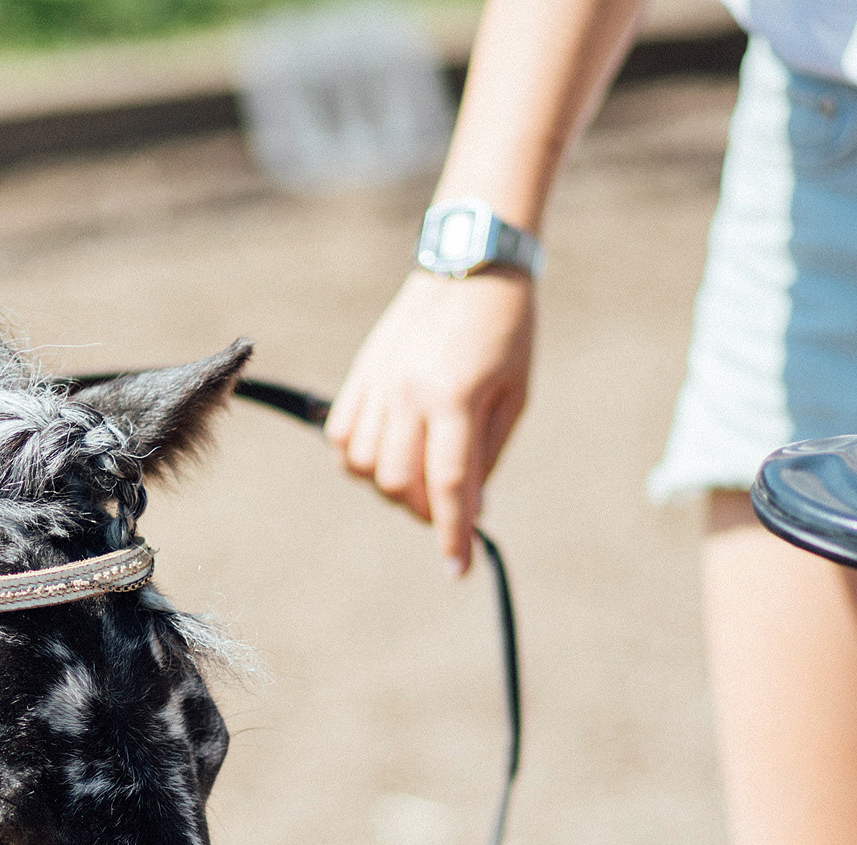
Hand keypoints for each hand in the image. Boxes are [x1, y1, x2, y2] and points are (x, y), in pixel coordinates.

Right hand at [326, 269, 534, 573]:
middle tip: (443, 506)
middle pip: (396, 482)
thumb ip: (487, 455)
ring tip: (415, 475)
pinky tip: (385, 453)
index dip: (451, 533)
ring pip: (361, 466)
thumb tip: (471, 509)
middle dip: (420, 509)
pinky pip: (342, 435)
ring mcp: (379, 382)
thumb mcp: (514, 395)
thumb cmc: (507, 331)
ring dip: (388, 486)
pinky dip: (358, 458)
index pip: (447, 485)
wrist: (471, 263)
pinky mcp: (361, 372)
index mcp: (457, 397)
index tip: (456, 569)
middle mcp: (410, 392)